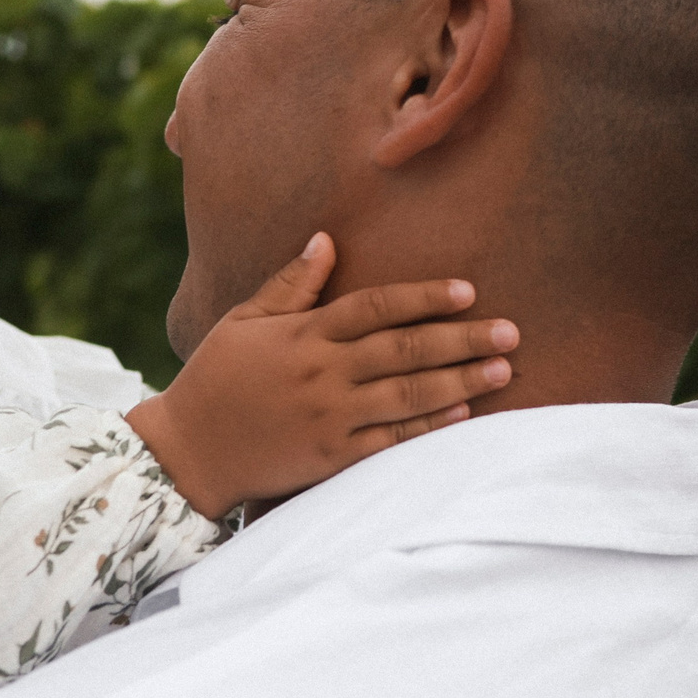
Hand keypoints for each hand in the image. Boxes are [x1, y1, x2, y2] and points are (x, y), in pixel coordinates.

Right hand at [126, 233, 517, 517]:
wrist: (187, 452)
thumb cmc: (216, 379)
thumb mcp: (243, 321)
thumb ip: (290, 284)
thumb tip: (327, 239)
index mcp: (303, 335)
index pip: (374, 308)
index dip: (423, 297)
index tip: (467, 290)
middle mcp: (322, 374)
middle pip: (403, 350)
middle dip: (461, 339)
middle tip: (511, 331)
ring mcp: (329, 418)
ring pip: (406, 397)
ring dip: (458, 382)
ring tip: (501, 370)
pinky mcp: (331, 458)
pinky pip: (388, 441)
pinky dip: (426, 429)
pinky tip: (463, 416)